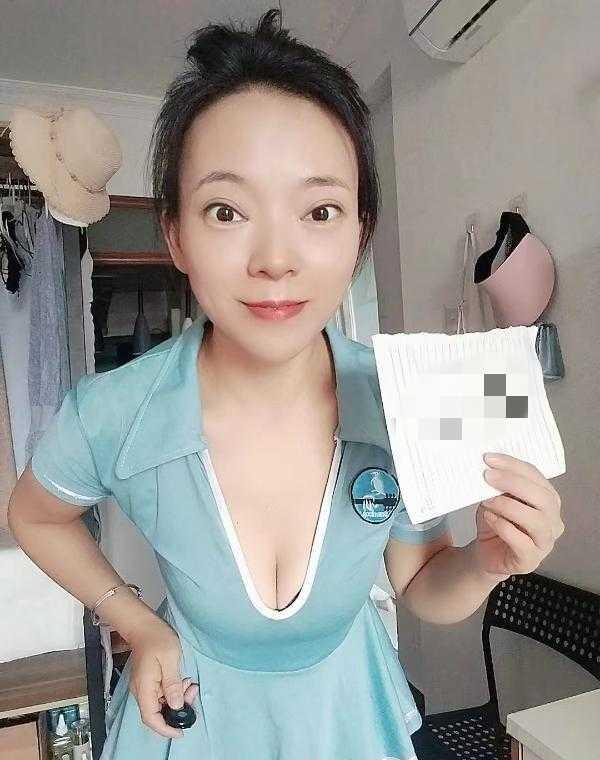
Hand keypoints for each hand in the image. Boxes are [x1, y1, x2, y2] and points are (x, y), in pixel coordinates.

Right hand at [127, 617, 198, 738]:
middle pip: (157, 712)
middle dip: (177, 709)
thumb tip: (175, 706)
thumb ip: (172, 684)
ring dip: (178, 698)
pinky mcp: (149, 681)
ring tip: (190, 683)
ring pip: (161, 703)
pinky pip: (161, 693)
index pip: (151, 718)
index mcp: (144, 688)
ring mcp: (144, 686)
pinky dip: (174, 691)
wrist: (144, 625)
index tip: (181, 731)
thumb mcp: (170, 659)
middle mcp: (141, 691)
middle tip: (193, 693)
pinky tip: (183, 680)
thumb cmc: (157, 638)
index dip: (165, 729)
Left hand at [472, 452, 563, 578]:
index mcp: (548, 499)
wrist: (487, 552)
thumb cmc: (495, 522)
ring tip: (487, 501)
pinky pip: (522, 542)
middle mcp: (553, 520)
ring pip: (537, 521)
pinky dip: (504, 527)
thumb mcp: (495, 498)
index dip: (514, 465)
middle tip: (488, 476)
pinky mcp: (531, 560)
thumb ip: (498, 486)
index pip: (536, 477)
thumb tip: (490, 468)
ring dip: (508, 506)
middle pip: (542, 497)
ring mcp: (545, 542)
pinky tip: (490, 518)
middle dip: (513, 482)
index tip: (490, 459)